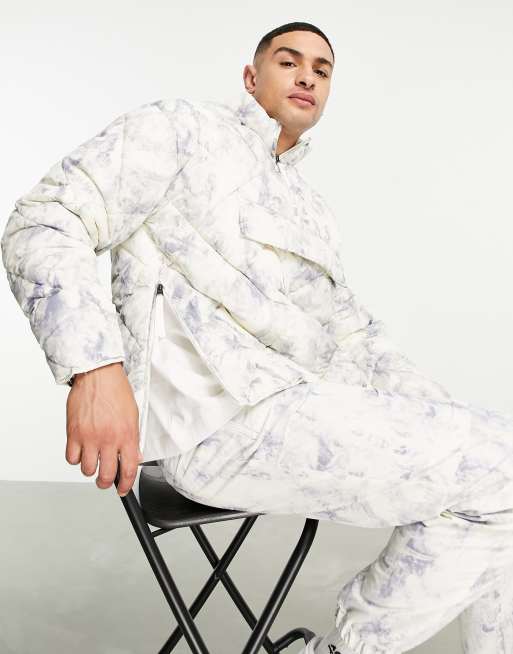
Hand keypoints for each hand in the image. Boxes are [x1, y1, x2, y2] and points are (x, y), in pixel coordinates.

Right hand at [65, 362, 142, 496]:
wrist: (98, 375)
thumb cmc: (116, 391)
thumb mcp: (133, 415)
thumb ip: (133, 438)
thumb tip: (135, 457)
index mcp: (127, 435)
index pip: (129, 469)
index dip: (126, 484)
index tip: (123, 489)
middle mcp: (108, 439)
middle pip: (106, 475)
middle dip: (106, 482)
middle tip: (105, 480)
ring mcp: (89, 437)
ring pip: (87, 470)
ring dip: (90, 469)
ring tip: (93, 460)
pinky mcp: (74, 433)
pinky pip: (72, 458)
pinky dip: (76, 458)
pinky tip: (81, 451)